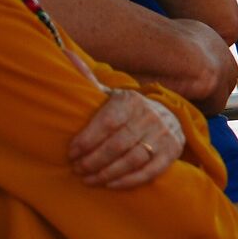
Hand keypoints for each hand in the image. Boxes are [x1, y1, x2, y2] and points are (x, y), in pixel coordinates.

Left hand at [68, 89, 183, 188]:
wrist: (166, 116)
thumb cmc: (127, 110)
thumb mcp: (110, 94)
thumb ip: (88, 79)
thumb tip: (66, 54)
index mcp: (131, 100)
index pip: (107, 122)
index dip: (87, 140)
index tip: (71, 153)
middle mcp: (150, 115)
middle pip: (118, 144)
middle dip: (93, 160)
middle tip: (77, 169)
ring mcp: (163, 135)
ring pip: (132, 159)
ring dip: (107, 173)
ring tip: (89, 179)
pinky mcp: (172, 152)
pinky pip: (149, 171)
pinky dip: (128, 181)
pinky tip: (110, 184)